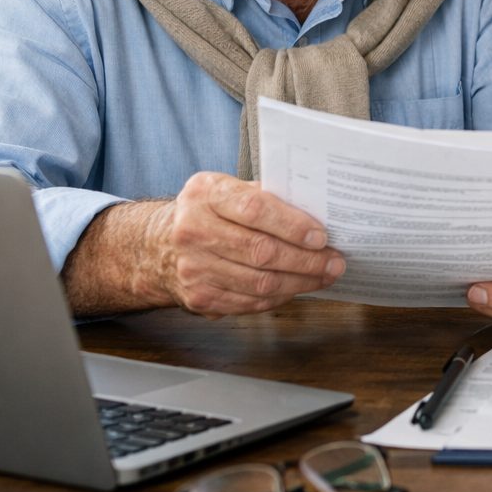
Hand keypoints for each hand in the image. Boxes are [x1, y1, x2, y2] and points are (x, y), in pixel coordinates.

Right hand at [148, 171, 344, 316]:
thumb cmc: (206, 212)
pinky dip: (279, 297)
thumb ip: (265, 196)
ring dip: (300, 282)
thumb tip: (316, 211)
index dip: (293, 225)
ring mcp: (193, 268)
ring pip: (259, 283)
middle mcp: (193, 231)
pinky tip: (297, 287)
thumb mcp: (226, 189)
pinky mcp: (199, 297)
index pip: (255, 210)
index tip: (321, 236)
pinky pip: (250, 302)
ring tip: (325, 275)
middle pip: (261, 252)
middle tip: (335, 261)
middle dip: (306, 260)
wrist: (156, 246)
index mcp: (204, 195)